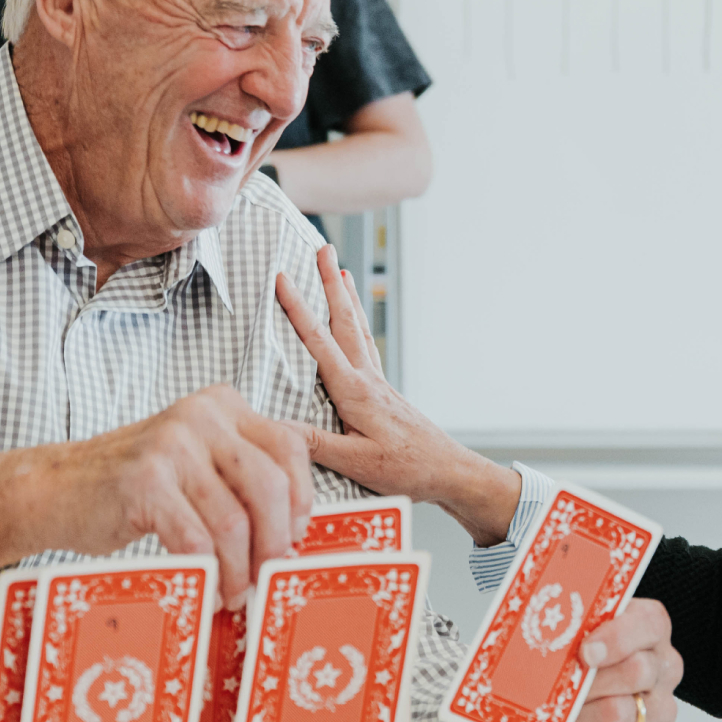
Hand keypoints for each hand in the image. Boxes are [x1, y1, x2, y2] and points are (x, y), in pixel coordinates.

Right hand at [0, 384, 311, 601]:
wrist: (55, 490)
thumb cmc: (134, 487)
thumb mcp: (196, 464)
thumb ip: (241, 478)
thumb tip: (296, 533)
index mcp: (223, 406)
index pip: (290, 448)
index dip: (301, 502)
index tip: (292, 541)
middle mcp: (202, 416)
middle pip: (270, 485)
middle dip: (276, 542)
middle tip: (268, 577)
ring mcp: (171, 446)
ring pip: (233, 521)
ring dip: (240, 570)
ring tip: (234, 593)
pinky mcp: (144, 482)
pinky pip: (196, 539)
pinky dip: (208, 573)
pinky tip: (205, 589)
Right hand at [274, 246, 518, 542]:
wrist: (448, 472)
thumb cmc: (405, 470)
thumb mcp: (355, 463)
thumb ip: (314, 443)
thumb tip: (273, 426)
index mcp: (354, 392)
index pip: (319, 342)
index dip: (298, 309)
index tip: (283, 278)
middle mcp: (368, 379)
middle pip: (345, 321)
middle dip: (331, 283)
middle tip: (322, 248)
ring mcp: (378, 384)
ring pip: (358, 330)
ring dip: (347, 298)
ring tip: (341, 270)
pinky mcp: (384, 394)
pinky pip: (366, 348)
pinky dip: (356, 326)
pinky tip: (355, 324)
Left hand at [521, 599, 680, 721]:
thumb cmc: (568, 675)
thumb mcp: (565, 643)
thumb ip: (567, 632)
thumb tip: (551, 635)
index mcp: (649, 630)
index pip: (649, 623)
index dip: (617, 637)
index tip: (584, 652)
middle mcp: (664, 667)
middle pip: (637, 671)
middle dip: (589, 683)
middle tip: (561, 689)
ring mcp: (663, 710)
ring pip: (618, 713)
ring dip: (578, 717)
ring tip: (560, 716)